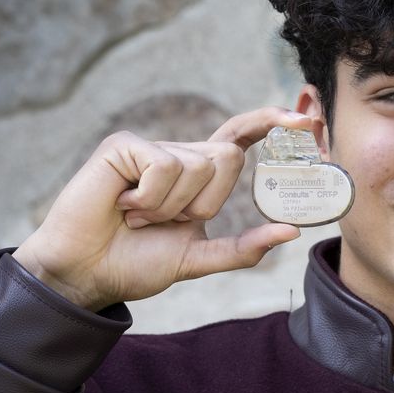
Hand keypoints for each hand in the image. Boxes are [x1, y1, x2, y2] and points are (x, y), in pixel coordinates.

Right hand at [12, 107, 310, 311]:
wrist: (87, 273)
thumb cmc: (136, 263)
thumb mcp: (198, 258)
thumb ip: (244, 249)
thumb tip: (292, 232)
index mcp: (199, 175)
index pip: (241, 136)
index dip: (271, 121)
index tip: (306, 118)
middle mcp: (179, 154)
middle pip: (228, 157)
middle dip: (205, 202)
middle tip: (166, 222)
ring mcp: (151, 146)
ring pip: (197, 165)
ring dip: (170, 207)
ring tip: (137, 216)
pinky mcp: (124, 146)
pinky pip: (164, 166)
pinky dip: (149, 197)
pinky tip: (123, 205)